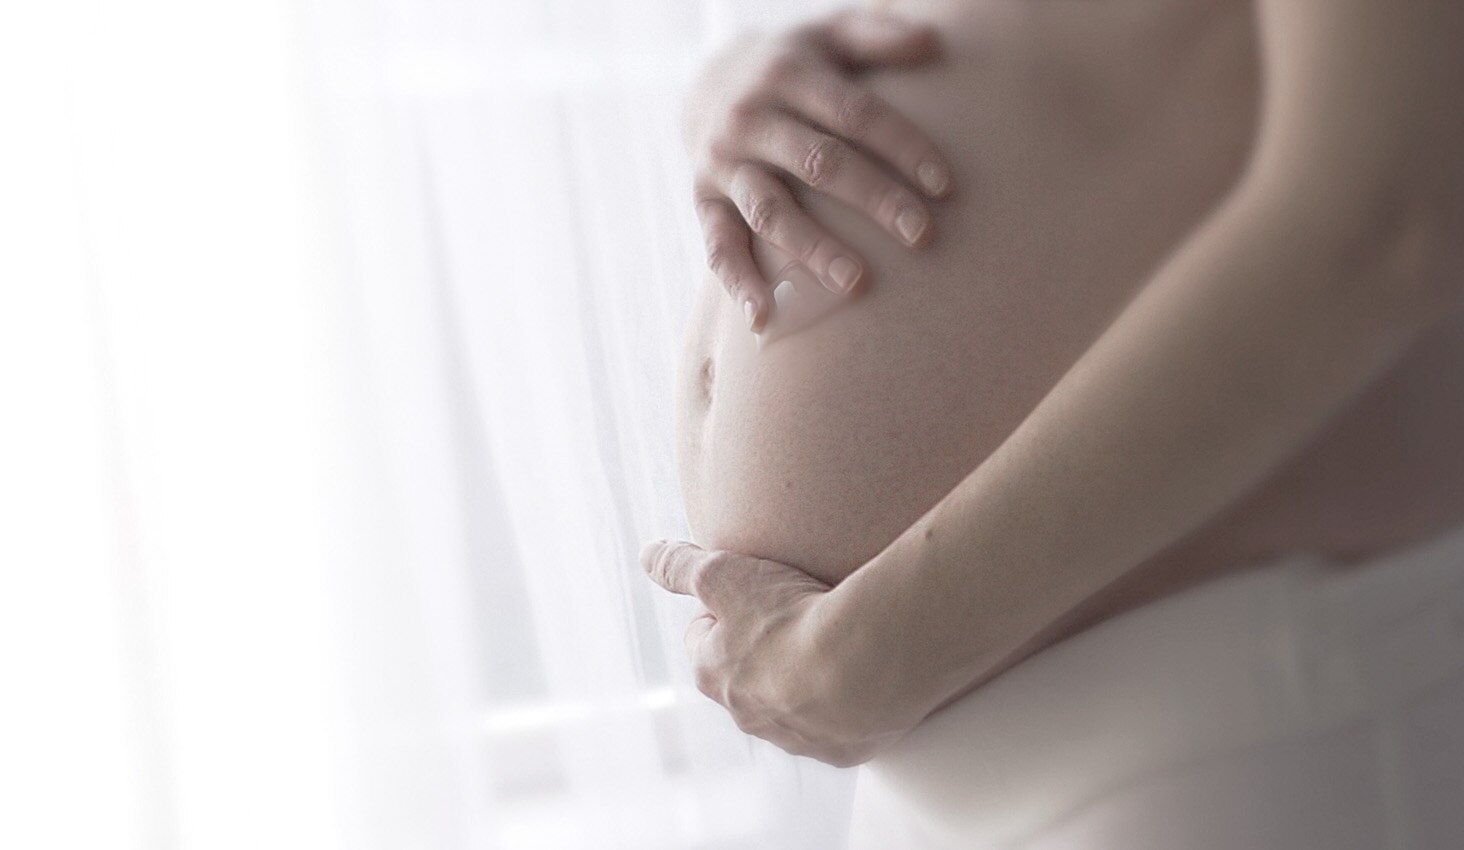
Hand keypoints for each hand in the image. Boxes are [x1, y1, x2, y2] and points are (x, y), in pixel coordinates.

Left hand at [640, 539, 914, 766]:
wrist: (861, 666)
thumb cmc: (786, 617)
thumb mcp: (722, 575)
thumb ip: (681, 566)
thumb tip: (648, 556)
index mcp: (712, 674)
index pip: (703, 636)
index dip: (724, 606)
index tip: (752, 589)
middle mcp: (746, 714)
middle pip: (745, 674)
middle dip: (763, 647)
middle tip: (795, 613)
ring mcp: (794, 736)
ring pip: (791, 702)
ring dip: (804, 677)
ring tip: (833, 642)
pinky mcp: (838, 751)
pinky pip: (836, 724)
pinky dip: (845, 702)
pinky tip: (862, 674)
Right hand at [683, 8, 952, 330]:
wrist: (704, 81)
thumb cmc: (791, 66)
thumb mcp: (827, 36)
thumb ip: (876, 37)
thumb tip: (932, 41)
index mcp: (789, 74)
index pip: (853, 113)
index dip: (901, 146)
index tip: (946, 186)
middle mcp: (751, 119)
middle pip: (819, 163)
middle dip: (873, 200)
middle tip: (923, 236)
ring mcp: (723, 162)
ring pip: (770, 210)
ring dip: (812, 248)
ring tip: (857, 284)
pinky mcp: (703, 200)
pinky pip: (717, 245)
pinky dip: (738, 283)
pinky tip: (764, 319)